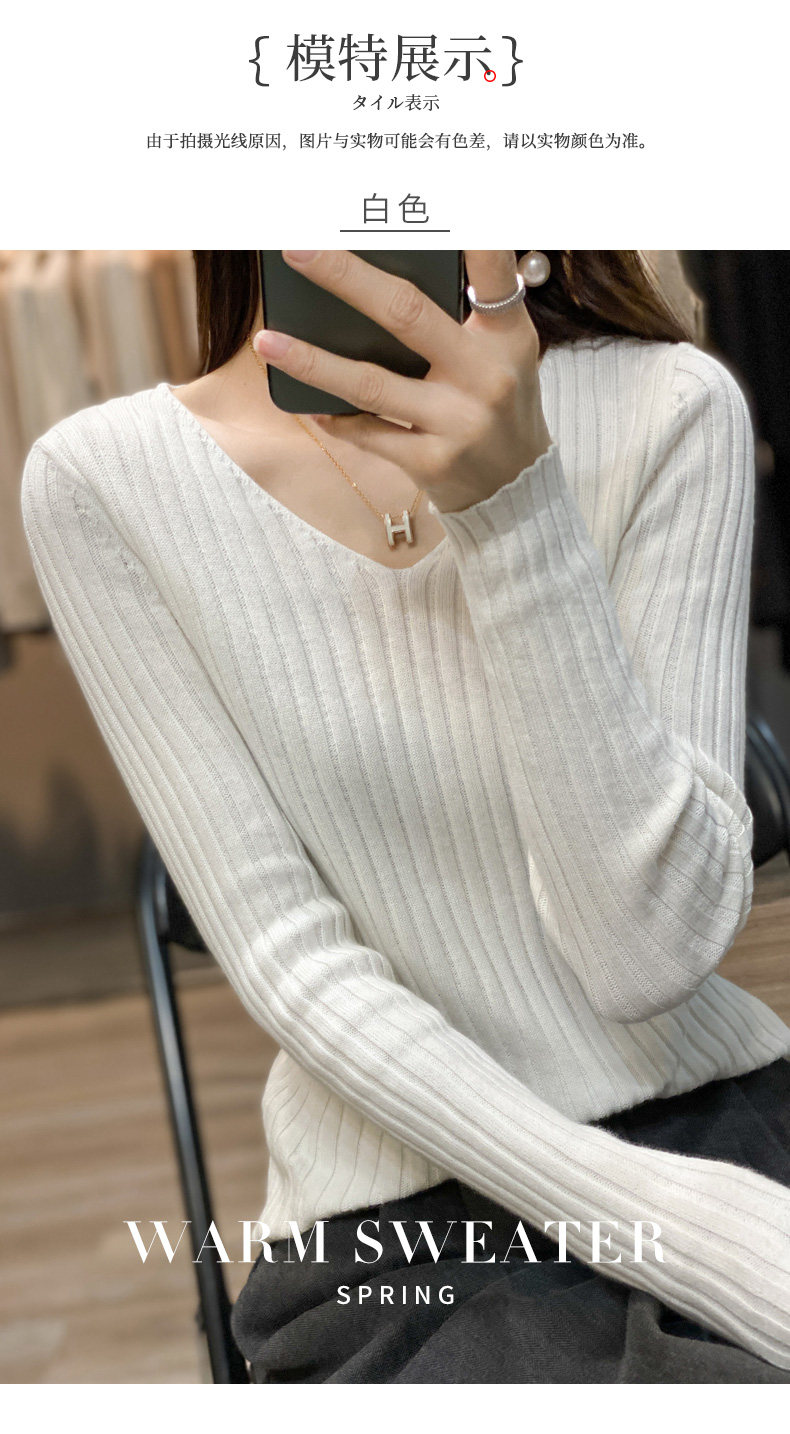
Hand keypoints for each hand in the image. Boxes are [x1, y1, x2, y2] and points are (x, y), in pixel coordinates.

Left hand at [253, 250, 552, 513]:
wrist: (518, 490)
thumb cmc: (498, 405)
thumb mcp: (503, 354)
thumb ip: (464, 315)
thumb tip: (383, 273)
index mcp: (507, 337)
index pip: (493, 276)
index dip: (474, 237)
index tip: (444, 199)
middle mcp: (485, 376)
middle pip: (405, 314)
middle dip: (345, 277)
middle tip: (297, 249)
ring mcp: (457, 422)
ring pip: (369, 384)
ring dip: (312, 361)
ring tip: (267, 341)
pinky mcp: (431, 463)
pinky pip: (367, 433)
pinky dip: (334, 416)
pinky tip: (306, 402)